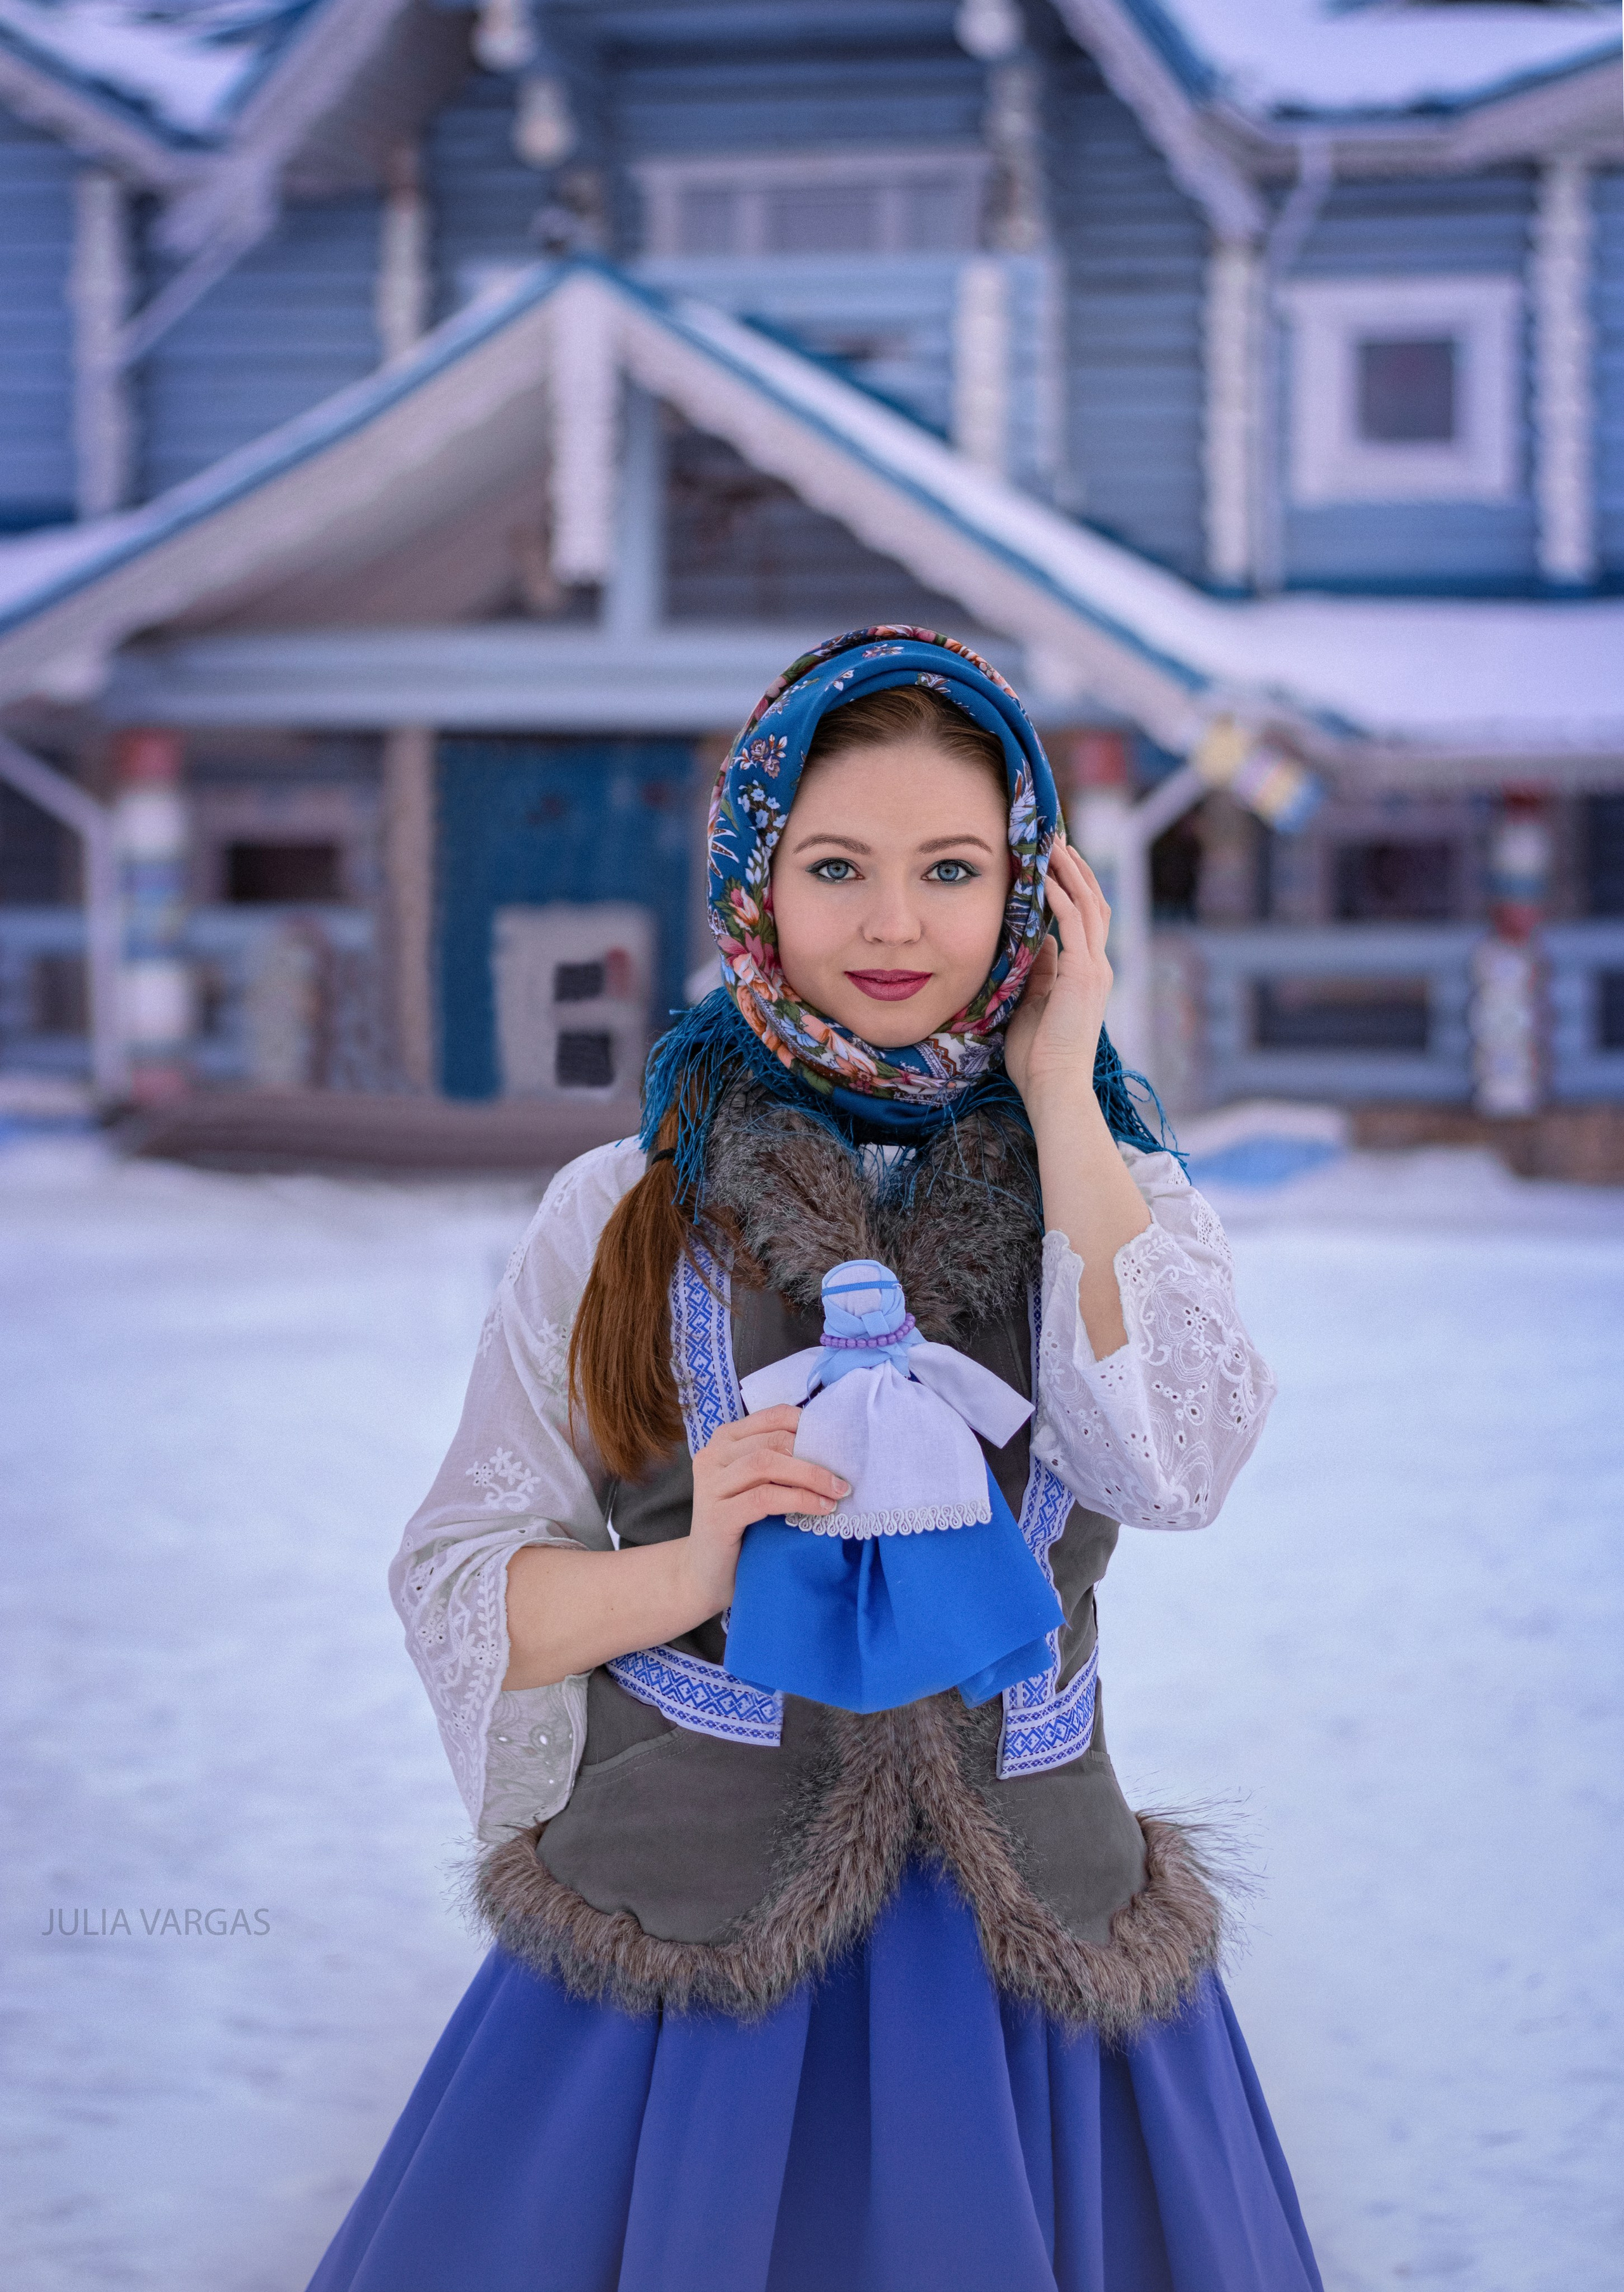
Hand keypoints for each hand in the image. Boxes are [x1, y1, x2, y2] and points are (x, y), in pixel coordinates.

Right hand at [683, 1406, 850, 1613]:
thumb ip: (781, 1461)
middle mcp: (712, 1455)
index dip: (811, 1425)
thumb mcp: (759, 1485)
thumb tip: (834, 1446)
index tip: (841, 1443)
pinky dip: (798, 1500)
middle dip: (816, 1455)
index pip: (774, 1416)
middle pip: (774, 1440)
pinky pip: (764, 1498)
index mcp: (726, 1440)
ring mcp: (710, 1485)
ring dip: (810, 1476)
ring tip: (838, 1493)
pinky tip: (821, 1509)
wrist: (708, 1574)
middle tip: (845, 1476)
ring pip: (766, 1463)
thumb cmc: (743, 1526)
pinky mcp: (716, 1515)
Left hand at [1003, 840, 1112, 1117]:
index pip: (1086, 918)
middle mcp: (1097, 965)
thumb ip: (1041, 972)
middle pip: (1093, 902)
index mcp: (1088, 973)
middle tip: (1056, 836)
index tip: (1054, 858)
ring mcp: (1094, 968)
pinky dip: (1060, 894)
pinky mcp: (1084, 974)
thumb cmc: (1039, 1057)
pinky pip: (1074, 923)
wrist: (1054, 1086)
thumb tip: (1039, 942)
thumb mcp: (1035, 1004)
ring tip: (1051, 841)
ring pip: (1088, 904)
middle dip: (1075, 867)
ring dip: (1068, 870)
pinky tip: (1044, 873)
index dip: (1073, 885)